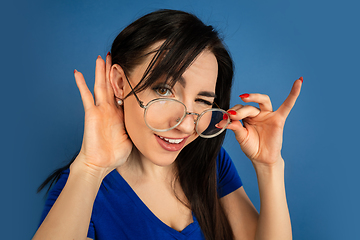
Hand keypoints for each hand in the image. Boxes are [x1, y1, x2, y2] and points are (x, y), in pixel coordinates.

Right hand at [73, 54, 132, 174]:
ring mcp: (100, 110)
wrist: (100, 163)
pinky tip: (78, 73)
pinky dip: (81, 84)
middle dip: (113, 71)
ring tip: (101, 57)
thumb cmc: (115, 154)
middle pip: (111, 85)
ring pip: (100, 86)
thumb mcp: (131, 138)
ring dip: (101, 72)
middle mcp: (109, 109)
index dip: (125, 82)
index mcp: (119, 114)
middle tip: (115, 56)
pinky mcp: (91, 114)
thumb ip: (136, 127)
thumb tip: (148, 122)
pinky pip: (86, 96)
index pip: (123, 94)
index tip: (130, 70)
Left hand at [225, 78, 301, 166]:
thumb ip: (235, 127)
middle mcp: (257, 113)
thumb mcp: (241, 137)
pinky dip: (293, 94)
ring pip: (263, 100)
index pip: (238, 110)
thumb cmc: (252, 147)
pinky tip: (299, 82)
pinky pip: (287, 106)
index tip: (221, 121)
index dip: (230, 114)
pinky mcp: (279, 119)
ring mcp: (268, 115)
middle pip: (249, 106)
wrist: (262, 159)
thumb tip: (225, 120)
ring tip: (244, 97)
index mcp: (247, 117)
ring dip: (254, 97)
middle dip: (240, 110)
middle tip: (232, 115)